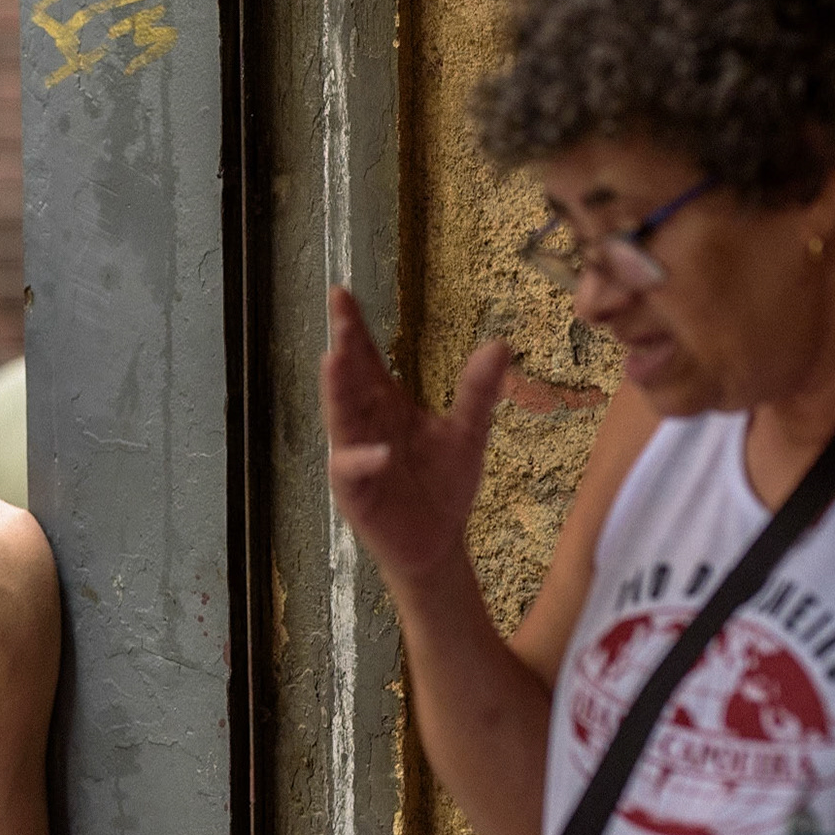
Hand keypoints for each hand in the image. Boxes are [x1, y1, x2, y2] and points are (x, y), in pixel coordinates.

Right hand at [321, 285, 510, 585]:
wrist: (437, 541)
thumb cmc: (442, 484)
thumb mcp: (467, 433)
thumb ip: (478, 391)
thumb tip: (500, 344)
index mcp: (384, 404)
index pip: (365, 359)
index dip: (351, 327)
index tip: (341, 292)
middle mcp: (363, 425)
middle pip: (348, 380)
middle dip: (342, 347)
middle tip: (338, 313)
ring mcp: (355, 457)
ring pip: (340, 419)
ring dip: (336, 391)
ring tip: (333, 359)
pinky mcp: (355, 493)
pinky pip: (353, 472)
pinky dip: (363, 461)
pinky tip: (379, 452)